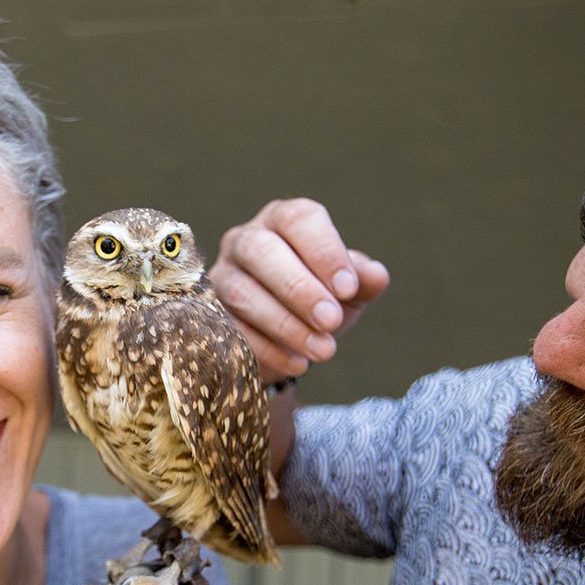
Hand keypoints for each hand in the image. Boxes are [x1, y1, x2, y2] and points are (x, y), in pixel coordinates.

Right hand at [211, 198, 389, 383]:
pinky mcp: (208, 314)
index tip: (348, 289)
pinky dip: (267, 349)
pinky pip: (231, 329)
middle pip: (262, 251)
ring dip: (286, 324)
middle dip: (299, 289)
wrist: (286, 338)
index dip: (324, 252)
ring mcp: (221, 276)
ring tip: (323, 351)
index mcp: (284, 220)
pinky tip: (299, 364)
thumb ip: (362, 280)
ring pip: (243, 293)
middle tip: (332, 321)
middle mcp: (246, 239)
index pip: (299, 220)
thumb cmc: (320, 299)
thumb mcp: (348, 290)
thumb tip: (376, 276)